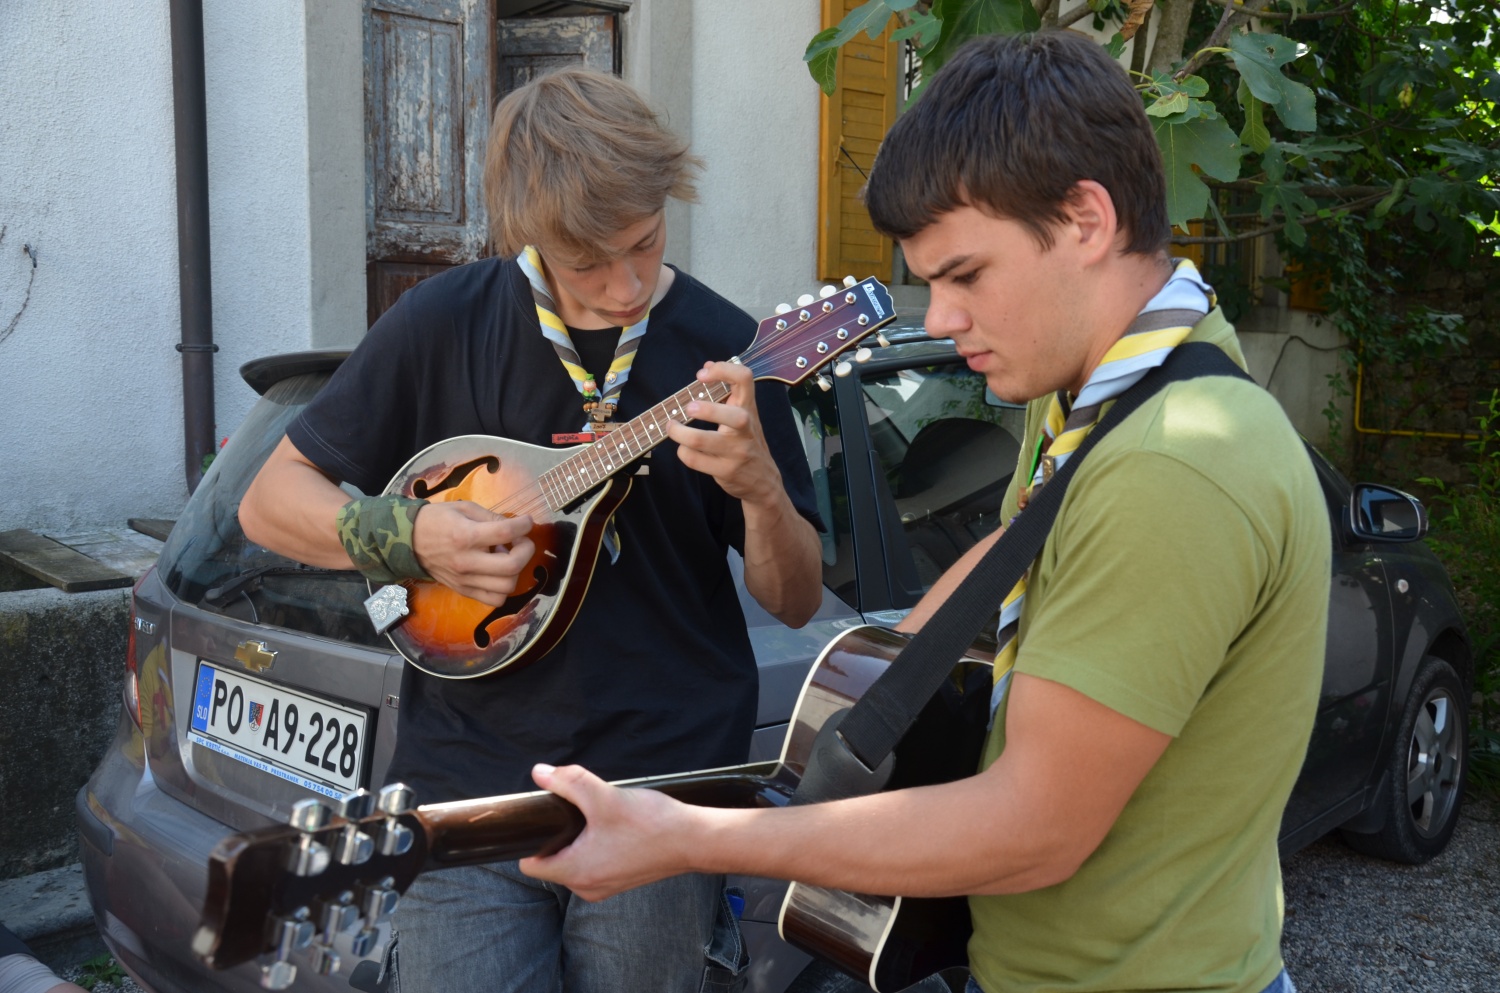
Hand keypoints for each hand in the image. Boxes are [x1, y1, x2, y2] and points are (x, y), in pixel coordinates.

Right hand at [412, 501, 533, 604]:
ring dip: (516, 570)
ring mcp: (465, 580)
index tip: (526, 522)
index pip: (505, 532)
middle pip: (512, 565)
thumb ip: (491, 517)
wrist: (407, 541)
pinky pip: (494, 600)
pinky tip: (499, 573)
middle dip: (526, 550)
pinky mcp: (463, 591)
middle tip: (522, 541)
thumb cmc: (437, 520)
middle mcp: (466, 561)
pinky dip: (504, 588)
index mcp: (465, 536)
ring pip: (507, 586)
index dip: (524, 525)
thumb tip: (516, 526)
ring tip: (508, 557)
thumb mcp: (464, 508)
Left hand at [520, 763, 699, 900]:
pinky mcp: (620, 881)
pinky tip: (613, 827)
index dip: (530, 837)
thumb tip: (539, 773)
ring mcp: (605, 887)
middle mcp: (587, 887)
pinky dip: (596, 846)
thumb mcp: (604, 797)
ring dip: (578, 840)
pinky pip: (595, 863)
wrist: (693, 840)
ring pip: (574, 861)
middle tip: (575, 810)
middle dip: (558, 835)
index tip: (542, 816)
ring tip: (597, 817)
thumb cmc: (650, 823)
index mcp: (576, 873)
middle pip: (552, 860)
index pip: (530, 863)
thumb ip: (568, 782)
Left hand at [667, 360, 782, 505]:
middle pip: (734, 416)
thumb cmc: (748, 442)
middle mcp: (746, 429)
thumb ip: (729, 391)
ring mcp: (737, 452)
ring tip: (672, 426)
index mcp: (749, 408)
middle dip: (707, 410)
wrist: (763, 482)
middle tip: (688, 407)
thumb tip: (707, 365)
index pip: (745, 379)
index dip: (723, 370)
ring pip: (702, 441)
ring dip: (680, 432)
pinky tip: (684, 448)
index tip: (702, 374)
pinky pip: (695, 460)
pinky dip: (683, 452)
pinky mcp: (725, 471)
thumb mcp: (744, 414)